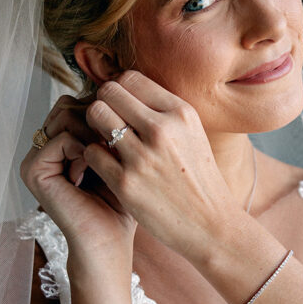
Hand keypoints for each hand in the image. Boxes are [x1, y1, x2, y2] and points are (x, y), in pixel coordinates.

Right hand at [19, 94, 135, 267]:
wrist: (109, 241)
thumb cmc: (122, 202)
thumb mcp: (122, 154)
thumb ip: (115, 122)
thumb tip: (122, 80)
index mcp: (62, 140)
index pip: (80, 101)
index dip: (105, 110)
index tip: (124, 134)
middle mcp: (45, 145)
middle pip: (70, 103)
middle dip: (99, 118)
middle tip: (114, 145)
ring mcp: (36, 157)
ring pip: (66, 114)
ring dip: (93, 131)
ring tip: (105, 157)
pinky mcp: (33, 170)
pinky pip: (61, 137)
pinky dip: (83, 148)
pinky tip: (92, 169)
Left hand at [81, 70, 236, 259]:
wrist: (211, 225)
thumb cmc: (198, 180)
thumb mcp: (192, 134)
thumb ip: (164, 112)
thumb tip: (127, 87)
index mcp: (181, 113)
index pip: (130, 78)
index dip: (118, 90)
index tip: (119, 106)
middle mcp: (162, 130)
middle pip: (108, 91)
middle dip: (103, 104)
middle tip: (106, 123)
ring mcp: (142, 157)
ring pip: (96, 116)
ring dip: (94, 127)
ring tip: (103, 141)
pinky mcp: (126, 183)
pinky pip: (91, 152)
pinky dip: (93, 156)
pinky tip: (104, 166)